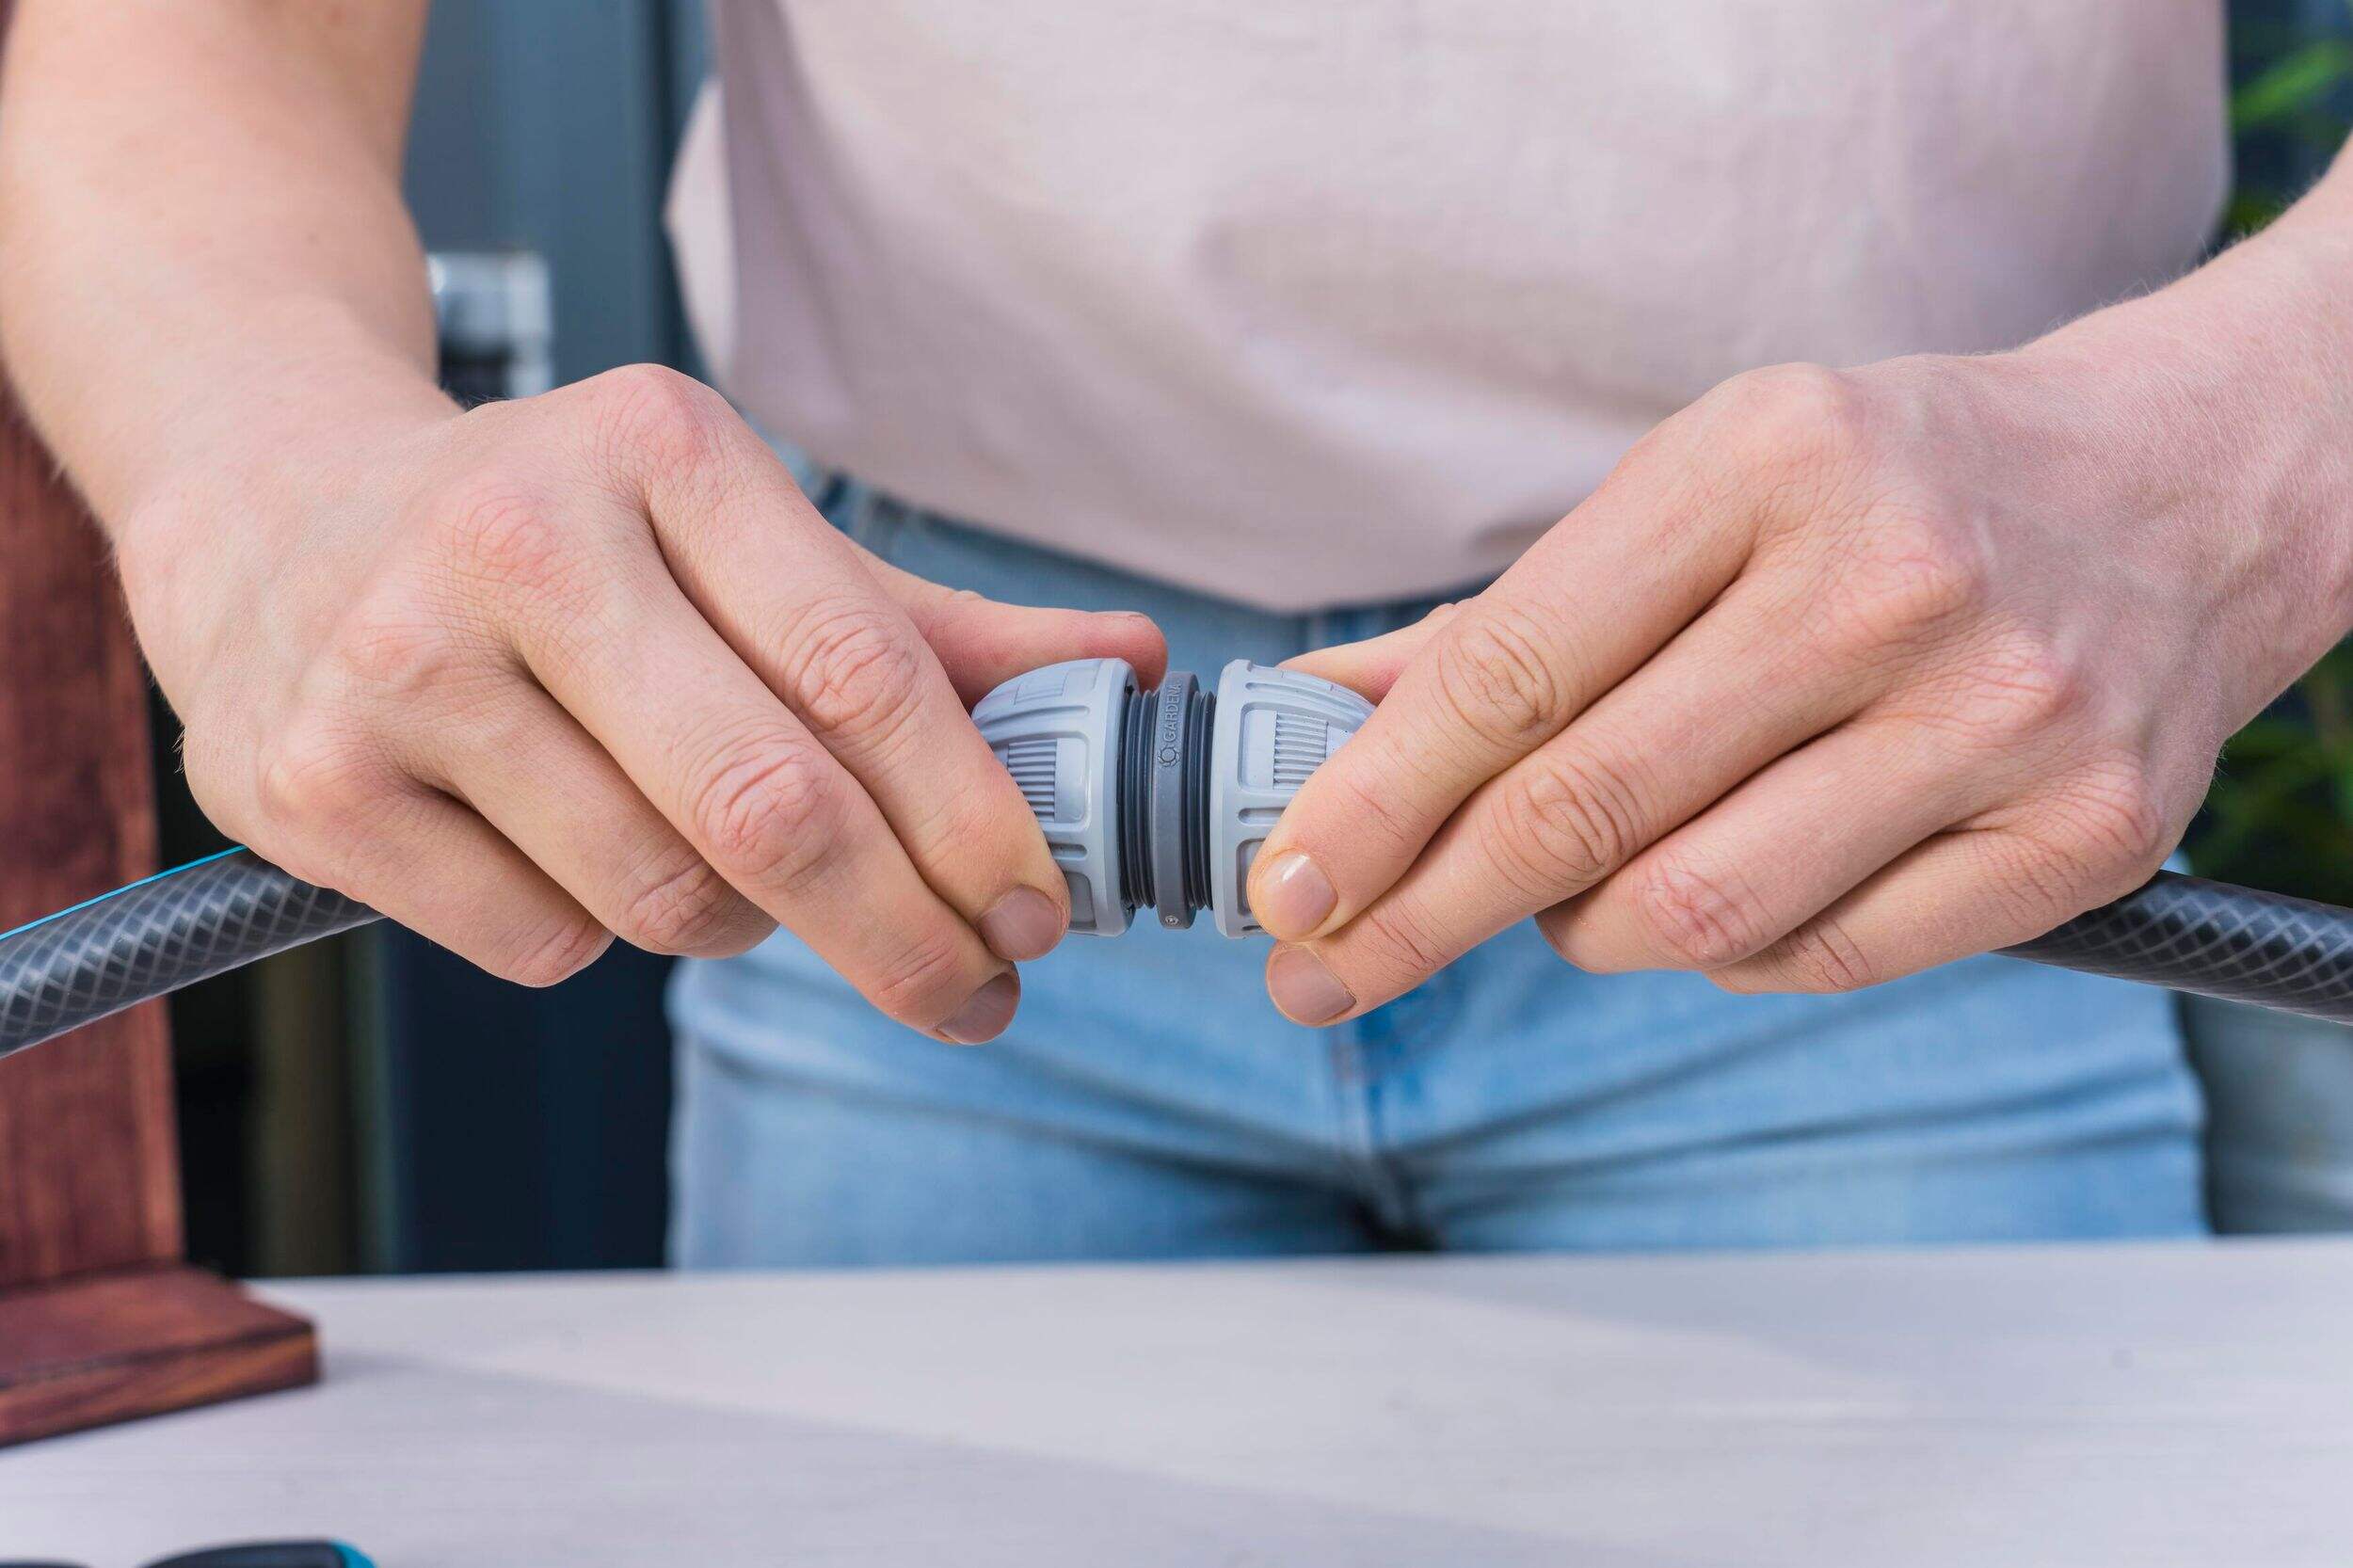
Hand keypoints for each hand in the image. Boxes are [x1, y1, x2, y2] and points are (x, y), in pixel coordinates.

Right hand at [121, 365, 1164, 1041]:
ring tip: (725, 867)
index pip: (865, 672)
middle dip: (907, 936)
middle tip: (975, 994)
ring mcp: (399, 661)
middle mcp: (524, 538)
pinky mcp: (310, 780)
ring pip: (663, 893)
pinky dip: (595, 935)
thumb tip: (1132, 670)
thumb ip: (929, 626)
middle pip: (773, 809)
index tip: (1042, 914)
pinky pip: (539, 943)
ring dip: (740, 924)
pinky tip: (563, 850)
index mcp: (663, 449)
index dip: (976, 820)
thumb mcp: (738, 534)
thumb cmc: (563, 539)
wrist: (274, 512)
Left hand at [1249, 346, 2351, 1023]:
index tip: (1277, 890)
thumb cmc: (1891, 488)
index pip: (1511, 674)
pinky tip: (1713, 898)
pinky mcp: (2083, 835)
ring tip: (1560, 898)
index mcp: (1766, 460)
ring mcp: (1999, 714)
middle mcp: (1889, 582)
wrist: (2176, 491)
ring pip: (1692, 913)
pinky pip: (1820, 961)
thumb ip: (1511, 621)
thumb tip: (1316, 722)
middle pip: (1582, 808)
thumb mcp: (1700, 487)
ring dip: (1577, 932)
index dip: (1369, 802)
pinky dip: (1722, 959)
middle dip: (1417, 911)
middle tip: (1321, 971)